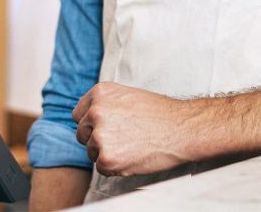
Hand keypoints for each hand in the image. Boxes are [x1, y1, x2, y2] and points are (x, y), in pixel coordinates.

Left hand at [72, 81, 198, 176]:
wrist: (181, 129)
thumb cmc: (159, 114)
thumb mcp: (127, 96)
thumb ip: (105, 104)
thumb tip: (89, 118)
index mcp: (100, 93)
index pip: (79, 114)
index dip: (91, 124)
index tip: (105, 129)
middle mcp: (95, 111)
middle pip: (82, 133)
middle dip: (97, 139)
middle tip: (122, 140)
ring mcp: (99, 134)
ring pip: (91, 151)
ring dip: (107, 153)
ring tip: (131, 146)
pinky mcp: (106, 157)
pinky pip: (101, 168)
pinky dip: (115, 168)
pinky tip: (132, 157)